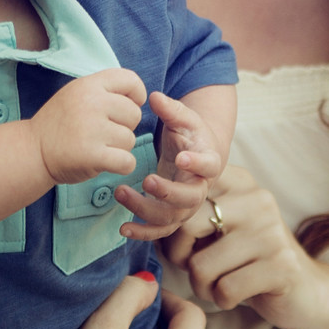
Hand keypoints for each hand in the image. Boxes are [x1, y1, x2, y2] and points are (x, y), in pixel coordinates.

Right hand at [29, 68, 146, 184]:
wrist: (31, 151)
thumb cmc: (60, 124)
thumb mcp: (77, 95)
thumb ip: (104, 91)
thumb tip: (140, 96)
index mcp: (88, 85)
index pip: (130, 80)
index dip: (136, 96)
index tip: (125, 109)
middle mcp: (91, 103)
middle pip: (134, 114)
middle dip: (124, 126)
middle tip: (102, 133)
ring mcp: (92, 129)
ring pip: (130, 139)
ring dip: (118, 148)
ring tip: (96, 147)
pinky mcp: (92, 155)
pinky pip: (127, 161)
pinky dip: (121, 166)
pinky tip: (106, 163)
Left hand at [115, 93, 224, 239]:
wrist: (196, 157)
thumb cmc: (191, 135)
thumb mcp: (184, 119)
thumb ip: (171, 109)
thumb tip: (154, 96)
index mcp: (208, 162)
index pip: (208, 166)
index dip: (197, 163)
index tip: (181, 157)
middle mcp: (199, 188)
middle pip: (189, 199)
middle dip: (167, 192)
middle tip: (146, 180)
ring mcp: (186, 206)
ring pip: (170, 217)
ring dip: (145, 210)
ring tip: (120, 193)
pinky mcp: (171, 216)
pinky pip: (159, 230)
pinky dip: (142, 233)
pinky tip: (124, 228)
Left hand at [159, 167, 328, 328]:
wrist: (303, 289)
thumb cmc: (245, 259)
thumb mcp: (220, 226)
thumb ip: (188, 213)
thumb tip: (139, 214)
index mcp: (239, 182)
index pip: (190, 182)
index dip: (163, 195)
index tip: (143, 195)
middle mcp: (258, 199)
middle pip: (187, 224)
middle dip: (178, 255)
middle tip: (192, 265)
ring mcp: (271, 232)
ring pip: (201, 266)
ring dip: (202, 285)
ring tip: (219, 281)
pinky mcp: (281, 266)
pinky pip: (224, 290)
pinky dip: (222, 299)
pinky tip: (236, 293)